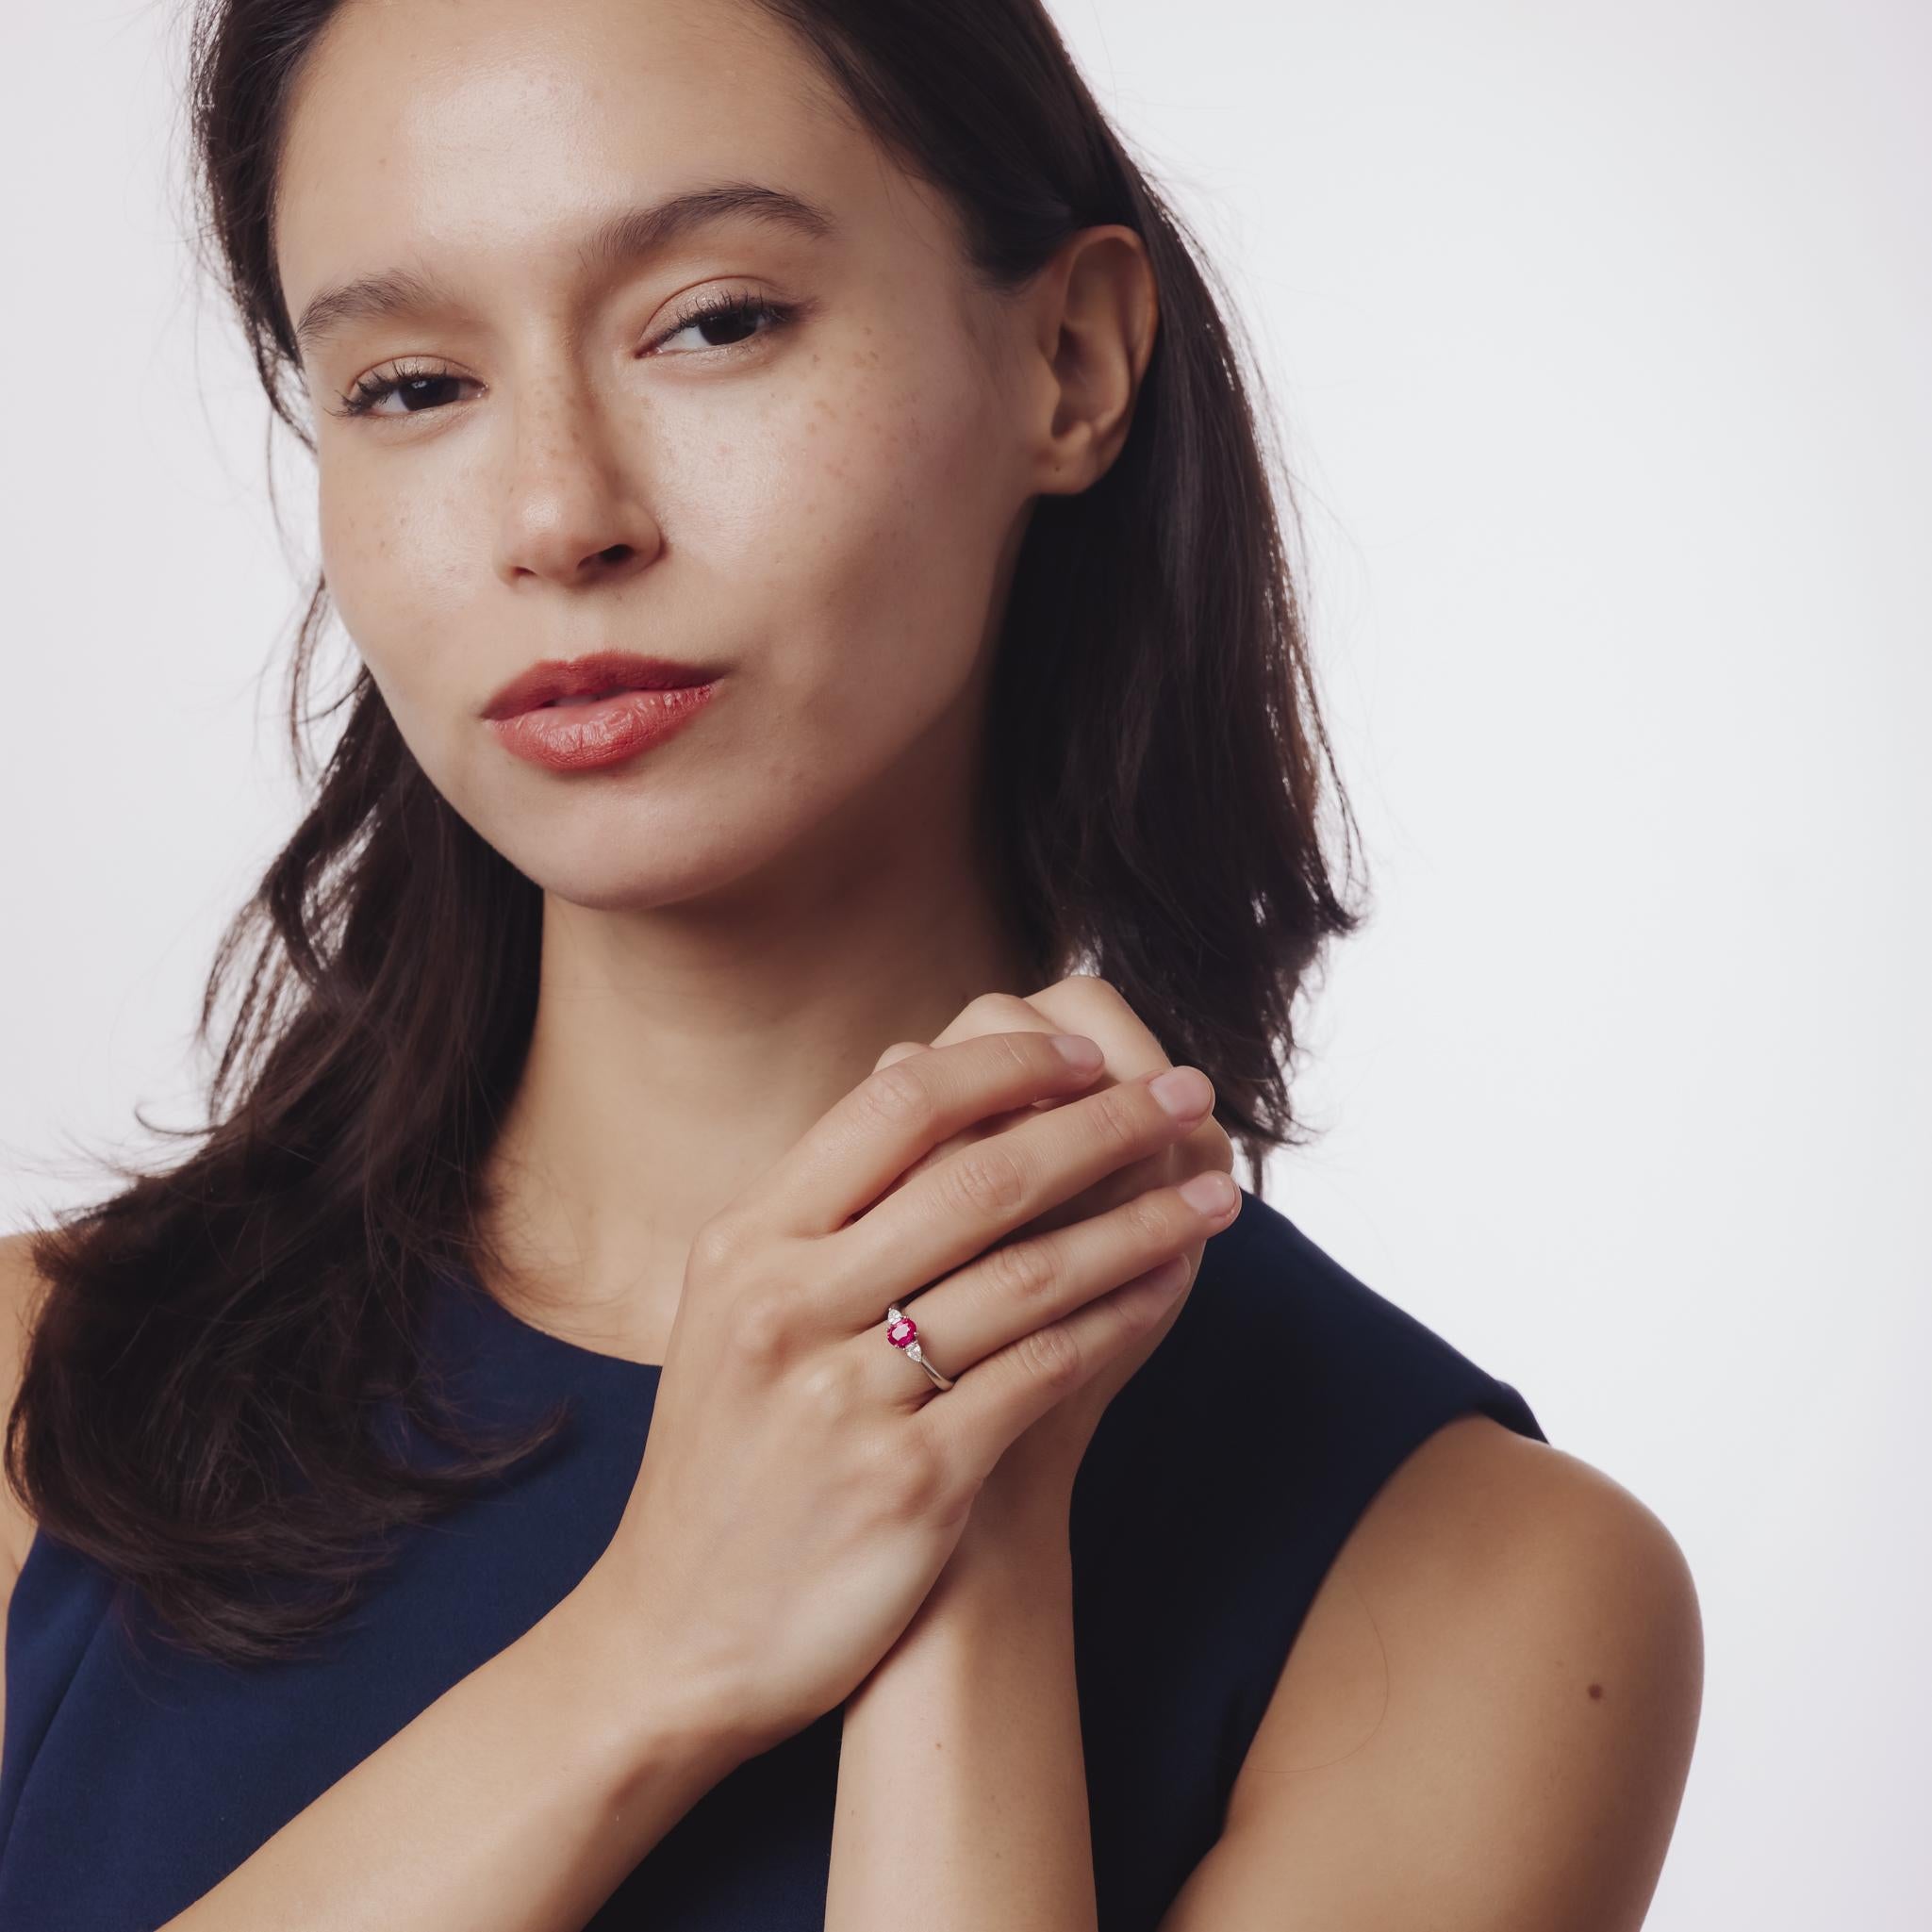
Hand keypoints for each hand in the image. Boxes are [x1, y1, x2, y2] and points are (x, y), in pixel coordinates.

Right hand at [588, 1024, 1233, 1761]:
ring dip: (1140, 1221)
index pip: (894, 1105)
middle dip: (1104, 1124)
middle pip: (978, 1177)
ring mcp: (847, 1394)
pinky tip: (1170, 1289)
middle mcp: (789, 1303)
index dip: (1005, 1065)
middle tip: (1187, 1090)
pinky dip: (1118, 1320)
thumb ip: (823, 1210)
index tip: (1087, 1056)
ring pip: (1028, 1274)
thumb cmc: (733, 1453)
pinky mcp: (910, 1481)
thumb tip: (924, 1078)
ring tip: (1214, 1191)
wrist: (679, 1635)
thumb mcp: (737, 1310)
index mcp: (748, 1241)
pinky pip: (1042, 1372)